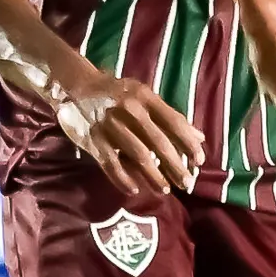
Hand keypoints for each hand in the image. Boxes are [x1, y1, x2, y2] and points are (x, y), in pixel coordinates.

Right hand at [55, 62, 204, 200]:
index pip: (174, 122)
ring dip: (154, 176)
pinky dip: (124, 179)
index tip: (199, 161)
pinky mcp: (94, 140)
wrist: (75, 86)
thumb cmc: (116, 92)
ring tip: (166, 189)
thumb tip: (199, 137)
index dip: (188, 143)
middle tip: (187, 183)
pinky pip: (112, 164)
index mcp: (145, 97)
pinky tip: (134, 190)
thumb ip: (170, 115)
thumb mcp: (144, 96)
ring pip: (138, 156)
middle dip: (176, 166)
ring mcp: (111, 126)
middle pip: (159, 143)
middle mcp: (130, 111)